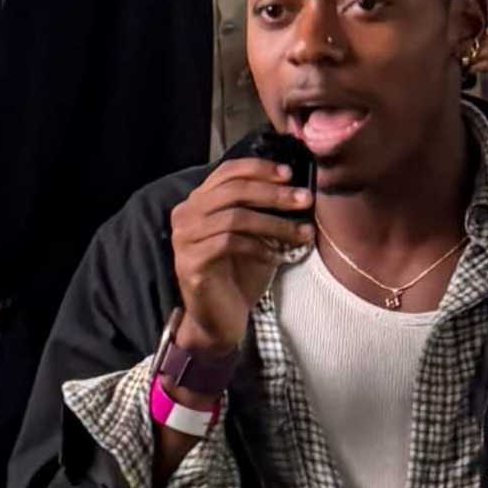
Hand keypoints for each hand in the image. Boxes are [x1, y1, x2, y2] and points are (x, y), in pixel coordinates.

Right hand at [168, 150, 310, 353]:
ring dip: (274, 223)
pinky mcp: (190, 263)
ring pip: (235, 217)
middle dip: (274, 194)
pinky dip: (258, 246)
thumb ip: (262, 209)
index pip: (227, 172)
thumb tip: (295, 188)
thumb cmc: (238, 274)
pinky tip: (276, 256)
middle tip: (304, 199)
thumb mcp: (253, 235)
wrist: (219, 319)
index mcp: (198, 202)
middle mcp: (185, 215)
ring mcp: (184, 239)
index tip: (290, 174)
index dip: (259, 169)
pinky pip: (229, 243)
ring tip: (302, 232)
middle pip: (233, 191)